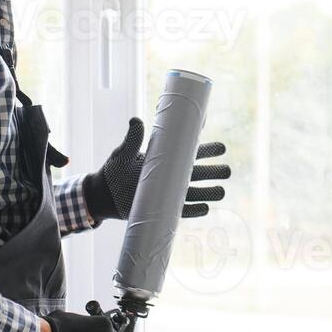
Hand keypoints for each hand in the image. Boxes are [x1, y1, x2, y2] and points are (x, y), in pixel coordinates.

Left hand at [81, 117, 229, 224]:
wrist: (104, 194)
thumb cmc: (115, 171)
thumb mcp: (124, 152)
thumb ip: (132, 138)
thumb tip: (136, 120)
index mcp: (167, 160)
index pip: (192, 154)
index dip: (208, 151)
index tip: (222, 148)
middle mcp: (172, 177)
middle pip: (200, 174)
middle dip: (215, 172)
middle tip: (227, 170)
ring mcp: (169, 194)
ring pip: (196, 193)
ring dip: (210, 192)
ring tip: (222, 191)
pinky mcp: (162, 210)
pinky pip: (183, 211)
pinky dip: (195, 210)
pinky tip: (206, 208)